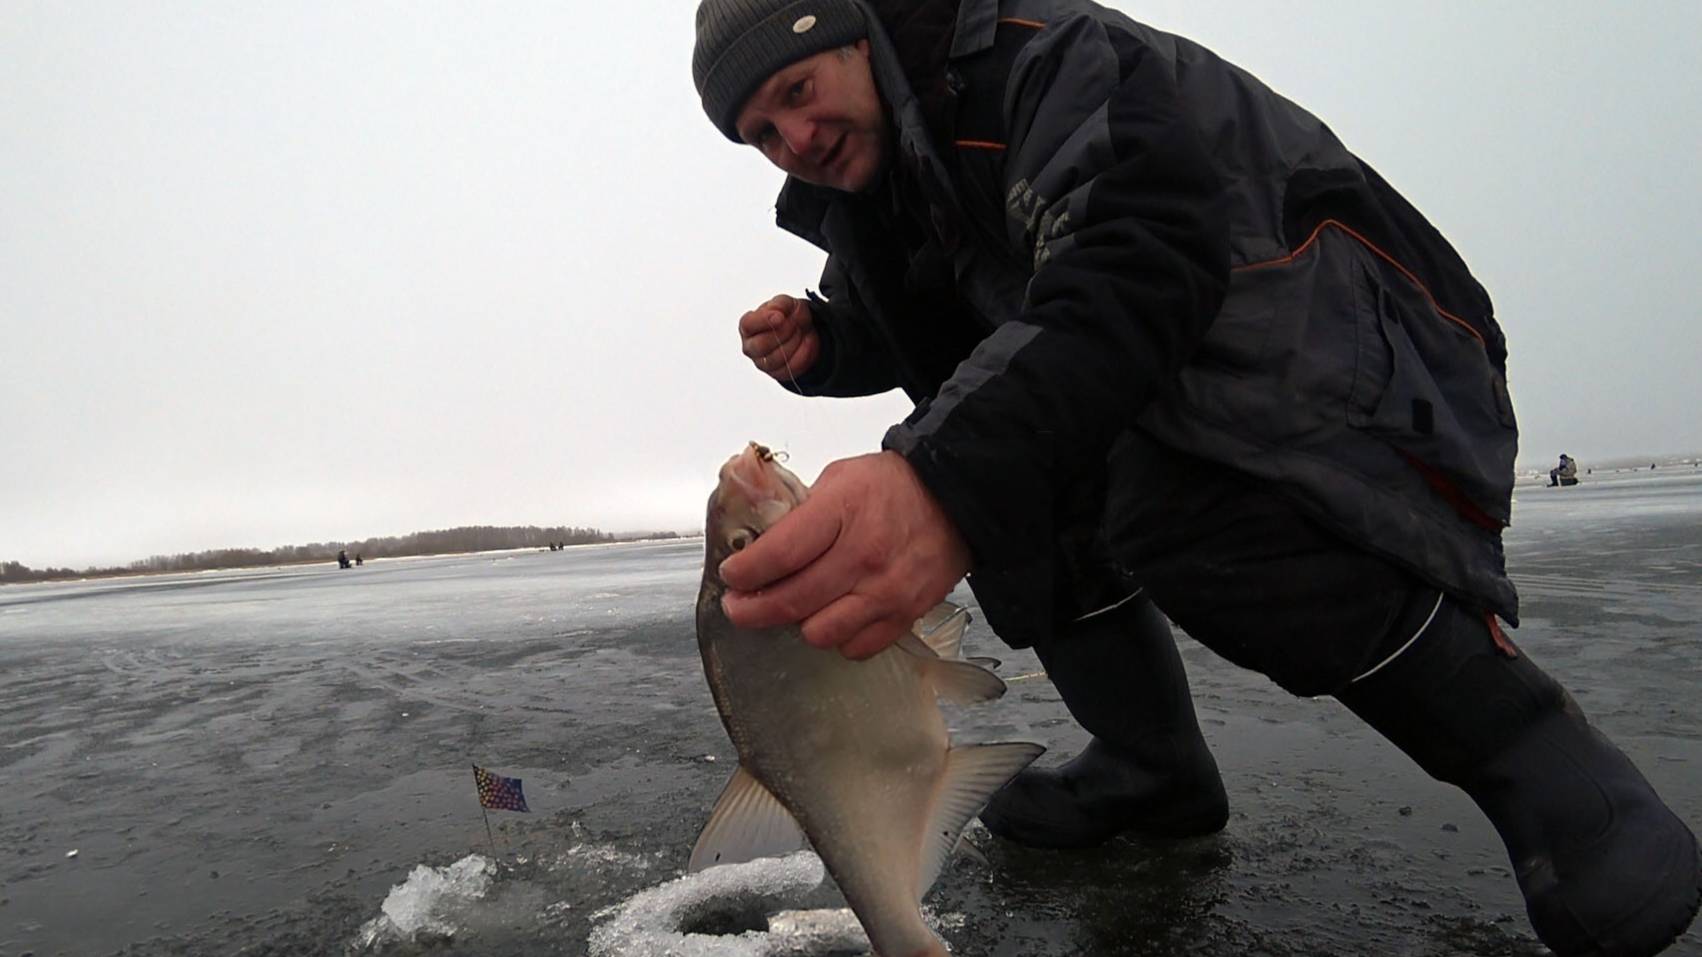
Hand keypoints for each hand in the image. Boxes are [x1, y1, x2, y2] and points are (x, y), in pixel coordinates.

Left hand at [719, 451, 971, 659]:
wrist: (957, 498)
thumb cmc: (894, 486)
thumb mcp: (840, 477)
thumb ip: (801, 511)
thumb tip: (761, 542)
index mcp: (841, 511)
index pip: (778, 555)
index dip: (745, 572)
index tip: (732, 575)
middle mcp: (863, 556)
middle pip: (790, 601)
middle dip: (751, 609)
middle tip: (739, 606)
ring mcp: (886, 590)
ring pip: (819, 633)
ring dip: (797, 624)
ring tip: (791, 609)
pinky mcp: (905, 614)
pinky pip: (856, 647)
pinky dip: (837, 638)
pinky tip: (831, 617)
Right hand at [739, 294, 819, 381]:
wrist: (802, 330)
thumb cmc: (787, 316)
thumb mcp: (786, 303)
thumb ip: (780, 304)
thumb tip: (777, 313)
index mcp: (748, 326)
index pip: (747, 325)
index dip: (763, 320)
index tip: (780, 316)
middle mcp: (751, 347)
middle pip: (761, 345)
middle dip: (783, 332)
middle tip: (795, 323)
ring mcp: (762, 363)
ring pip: (777, 358)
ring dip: (795, 342)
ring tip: (802, 330)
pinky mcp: (777, 374)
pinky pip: (790, 369)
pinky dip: (803, 354)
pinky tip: (807, 342)